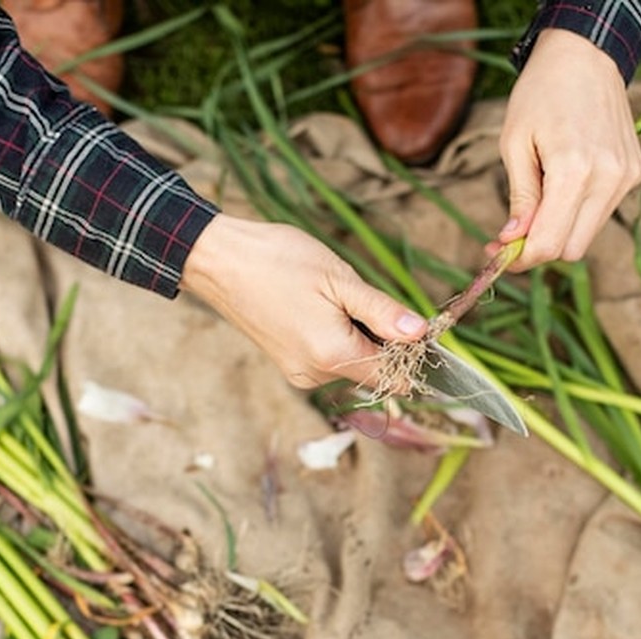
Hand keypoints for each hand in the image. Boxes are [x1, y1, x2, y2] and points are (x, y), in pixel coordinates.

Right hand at [180, 215, 427, 389]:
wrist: (220, 261)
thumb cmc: (278, 262)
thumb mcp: (339, 280)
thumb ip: (382, 312)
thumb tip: (420, 333)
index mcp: (333, 356)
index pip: (395, 376)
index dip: (413, 354)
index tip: (414, 323)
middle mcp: (316, 375)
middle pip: (375, 372)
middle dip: (384, 342)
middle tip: (364, 298)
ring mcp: (299, 373)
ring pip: (352, 365)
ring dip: (359, 338)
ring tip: (334, 298)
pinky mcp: (289, 364)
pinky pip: (329, 360)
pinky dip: (337, 339)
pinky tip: (320, 308)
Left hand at [493, 29, 640, 269]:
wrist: (585, 56)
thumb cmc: (540, 94)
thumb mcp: (515, 144)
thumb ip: (520, 197)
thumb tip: (513, 239)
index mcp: (574, 171)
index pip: (550, 244)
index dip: (521, 258)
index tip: (498, 252)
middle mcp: (608, 179)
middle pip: (571, 249)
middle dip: (539, 248)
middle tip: (512, 233)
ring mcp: (626, 177)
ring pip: (587, 234)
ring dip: (559, 229)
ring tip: (538, 199)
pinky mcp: (634, 173)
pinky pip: (601, 212)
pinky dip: (578, 211)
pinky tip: (564, 182)